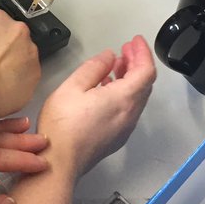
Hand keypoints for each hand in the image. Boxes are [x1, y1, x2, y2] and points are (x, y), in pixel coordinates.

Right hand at [0, 9, 40, 118]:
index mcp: (0, 18)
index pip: (1, 22)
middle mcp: (20, 30)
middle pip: (18, 37)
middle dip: (12, 48)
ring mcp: (31, 51)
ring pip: (27, 55)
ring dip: (19, 63)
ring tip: (4, 77)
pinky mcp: (37, 71)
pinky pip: (30, 73)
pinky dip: (23, 79)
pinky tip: (10, 87)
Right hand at [36, 36, 155, 177]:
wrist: (59, 162)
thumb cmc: (63, 126)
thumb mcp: (72, 86)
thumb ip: (94, 68)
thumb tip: (108, 57)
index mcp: (123, 99)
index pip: (145, 71)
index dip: (143, 53)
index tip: (136, 41)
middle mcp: (130, 115)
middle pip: (144, 84)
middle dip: (137, 63)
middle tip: (127, 49)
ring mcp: (124, 128)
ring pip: (137, 97)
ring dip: (131, 78)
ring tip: (117, 65)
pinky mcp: (116, 137)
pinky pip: (129, 109)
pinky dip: (125, 93)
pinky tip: (108, 87)